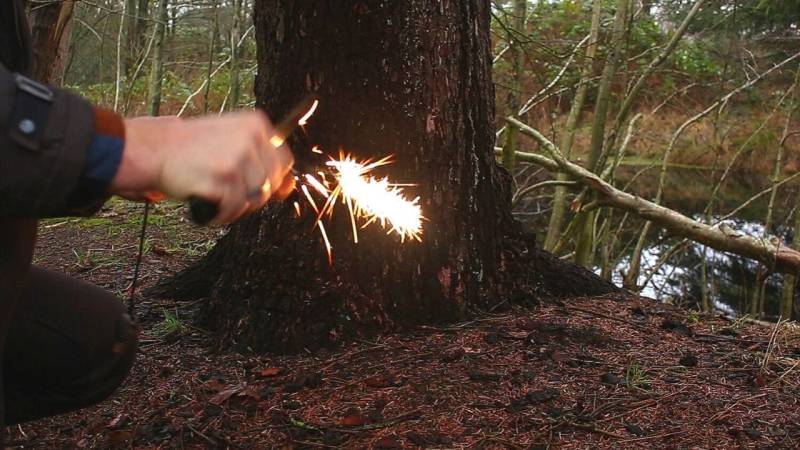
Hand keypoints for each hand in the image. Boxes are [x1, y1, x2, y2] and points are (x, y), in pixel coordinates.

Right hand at [111, 111, 294, 223]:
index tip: (248, 181)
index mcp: (256, 124)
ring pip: (254, 199)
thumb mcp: (234, 140)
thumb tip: (289, 187)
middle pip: (271, 184)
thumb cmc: (197, 148)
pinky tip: (209, 210)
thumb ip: (262, 160)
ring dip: (237, 207)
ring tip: (218, 199)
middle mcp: (249, 138)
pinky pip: (234, 209)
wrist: (157, 149)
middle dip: (253, 196)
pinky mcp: (221, 179)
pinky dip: (223, 216)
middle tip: (229, 193)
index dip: (270, 178)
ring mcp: (236, 158)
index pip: (284, 162)